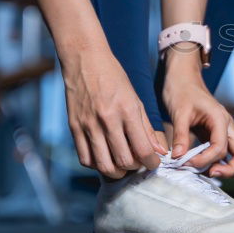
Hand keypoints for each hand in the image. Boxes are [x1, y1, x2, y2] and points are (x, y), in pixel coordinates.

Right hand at [60, 46, 165, 177]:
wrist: (85, 60)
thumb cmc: (114, 77)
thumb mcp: (136, 99)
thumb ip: (147, 127)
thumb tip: (159, 150)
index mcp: (127, 111)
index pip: (142, 149)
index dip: (151, 162)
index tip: (154, 162)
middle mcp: (107, 120)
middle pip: (123, 161)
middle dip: (135, 168)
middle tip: (138, 163)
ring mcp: (88, 125)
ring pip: (103, 165)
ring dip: (116, 172)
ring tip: (123, 165)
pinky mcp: (74, 128)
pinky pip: (85, 158)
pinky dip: (97, 165)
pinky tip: (104, 158)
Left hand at [161, 46, 233, 177]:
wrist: (183, 77)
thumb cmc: (182, 89)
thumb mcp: (178, 111)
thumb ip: (180, 135)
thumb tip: (178, 157)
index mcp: (220, 119)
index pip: (221, 148)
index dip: (205, 160)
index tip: (185, 163)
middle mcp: (227, 127)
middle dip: (231, 170)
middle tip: (210, 174)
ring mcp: (224, 132)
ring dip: (224, 168)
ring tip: (202, 172)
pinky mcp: (216, 135)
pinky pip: (223, 154)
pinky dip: (215, 163)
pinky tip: (199, 166)